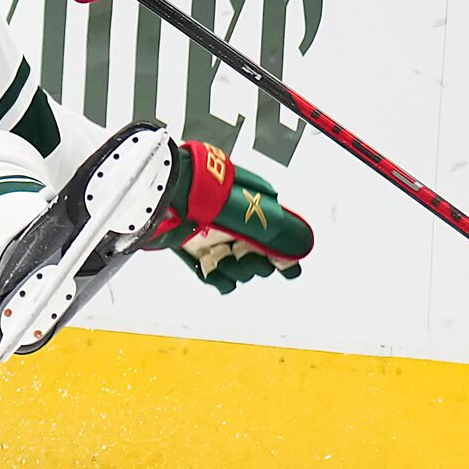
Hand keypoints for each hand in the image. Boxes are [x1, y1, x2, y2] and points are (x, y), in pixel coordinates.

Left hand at [147, 142, 311, 290]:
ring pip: (242, 272)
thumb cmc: (204, 189)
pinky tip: (211, 265)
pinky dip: (218, 277)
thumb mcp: (248, 208)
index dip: (286, 255)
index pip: (284, 240)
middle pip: (264, 261)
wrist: (165, 192)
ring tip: (220, 255)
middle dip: (257, 262)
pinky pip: (220, 280)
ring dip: (234, 269)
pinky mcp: (201, 255)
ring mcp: (221, 242)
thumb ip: (278, 229)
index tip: (282, 261)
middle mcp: (242, 228)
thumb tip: (302, 245)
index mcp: (257, 211)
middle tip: (245, 254)